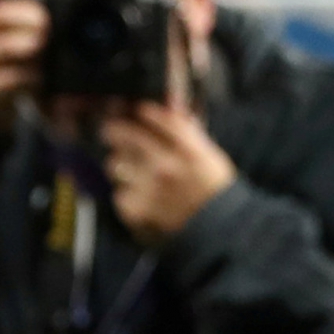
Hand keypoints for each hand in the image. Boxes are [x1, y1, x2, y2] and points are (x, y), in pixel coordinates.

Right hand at [0, 0, 47, 131]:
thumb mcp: (2, 35)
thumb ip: (20, 17)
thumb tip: (58, 1)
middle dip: (29, 16)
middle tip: (47, 24)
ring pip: (1, 46)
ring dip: (30, 46)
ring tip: (44, 48)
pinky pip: (3, 78)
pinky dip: (27, 77)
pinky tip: (39, 78)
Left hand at [99, 102, 235, 243]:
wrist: (221, 230)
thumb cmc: (214, 188)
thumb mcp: (208, 152)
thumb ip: (186, 128)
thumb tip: (169, 103)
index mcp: (187, 148)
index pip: (152, 115)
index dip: (138, 111)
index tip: (133, 111)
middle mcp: (165, 165)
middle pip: (120, 134)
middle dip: (115, 132)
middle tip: (113, 133)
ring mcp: (149, 188)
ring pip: (114, 163)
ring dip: (121, 165)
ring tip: (134, 172)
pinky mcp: (137, 209)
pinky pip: (118, 193)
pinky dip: (126, 194)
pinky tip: (141, 197)